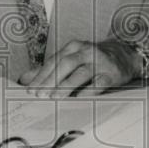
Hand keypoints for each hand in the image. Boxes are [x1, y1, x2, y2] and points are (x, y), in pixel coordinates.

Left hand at [18, 39, 138, 97]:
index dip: (40, 76)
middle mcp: (85, 52)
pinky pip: (99, 83)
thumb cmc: (91, 60)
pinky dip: (88, 91)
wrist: (123, 56)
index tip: (30, 90)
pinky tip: (79, 99)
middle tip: (39, 95)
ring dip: (66, 86)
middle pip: (65, 64)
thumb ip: (48, 69)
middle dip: (50, 80)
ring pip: (80, 73)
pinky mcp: (111, 74)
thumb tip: (24, 79)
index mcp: (73, 47)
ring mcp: (99, 62)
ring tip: (54, 98)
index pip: (53, 61)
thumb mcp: (70, 59)